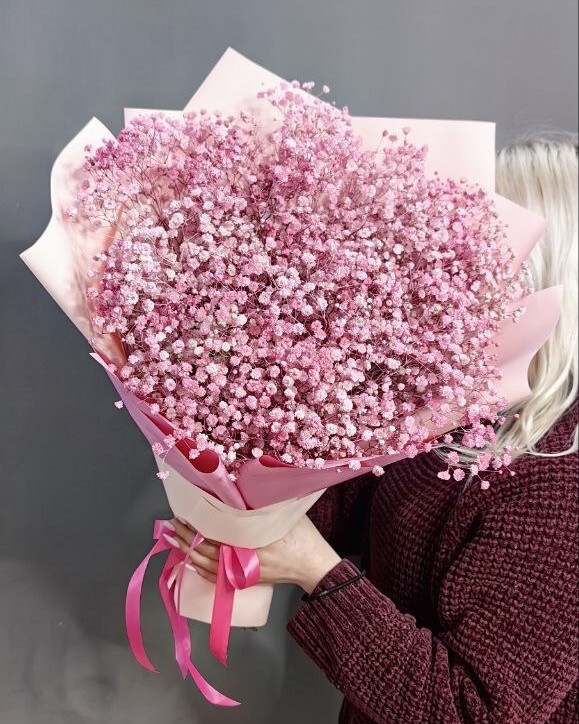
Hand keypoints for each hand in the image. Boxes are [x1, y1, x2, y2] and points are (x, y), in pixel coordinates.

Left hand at [167, 515, 341, 593]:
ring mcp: (242, 573)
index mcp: (249, 543)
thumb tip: (243, 485)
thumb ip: (262, 503)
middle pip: (205, 550)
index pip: (215, 534)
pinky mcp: (244, 579)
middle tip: (173, 524)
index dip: (197, 525)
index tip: (185, 513)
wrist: (313, 565)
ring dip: (189, 552)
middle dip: (187, 537)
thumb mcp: (283, 513)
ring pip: (207, 565)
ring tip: (175, 539)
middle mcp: (242, 561)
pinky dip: (200, 569)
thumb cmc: (301, 536)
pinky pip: (216, 577)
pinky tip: (190, 561)